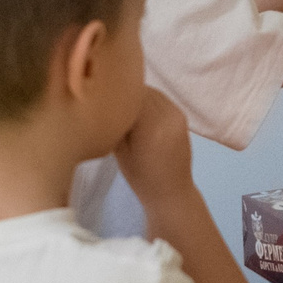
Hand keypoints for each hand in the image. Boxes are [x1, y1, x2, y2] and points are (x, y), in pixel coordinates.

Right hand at [114, 87, 194, 207]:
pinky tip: (137, 111)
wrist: (171, 192)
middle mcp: (169, 115)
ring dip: (138, 96)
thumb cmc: (140, 177)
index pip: (131, 94)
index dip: (114, 92)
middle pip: (143, 90)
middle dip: (126, 92)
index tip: (100, 97)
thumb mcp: (120, 151)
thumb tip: (104, 100)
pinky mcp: (182, 116)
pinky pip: (161, 99)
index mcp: (152, 126)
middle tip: (108, 100)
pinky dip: (148, 101)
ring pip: (153, 92)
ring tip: (122, 106)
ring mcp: (178, 114)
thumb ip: (115, 123)